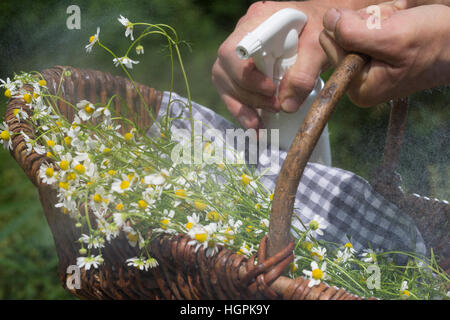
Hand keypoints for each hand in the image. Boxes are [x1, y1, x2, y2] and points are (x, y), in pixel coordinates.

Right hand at [212, 1, 333, 128]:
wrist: (323, 26)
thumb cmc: (321, 29)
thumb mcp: (319, 47)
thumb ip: (304, 74)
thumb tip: (287, 106)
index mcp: (259, 20)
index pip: (234, 50)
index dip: (246, 75)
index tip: (271, 90)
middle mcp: (242, 33)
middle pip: (225, 69)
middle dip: (249, 95)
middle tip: (276, 106)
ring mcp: (239, 51)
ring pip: (224, 82)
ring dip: (242, 106)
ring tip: (263, 121)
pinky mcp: (241, 68)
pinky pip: (230, 91)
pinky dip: (242, 110)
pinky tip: (255, 124)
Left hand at [319, 0, 449, 106]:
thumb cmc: (436, 43)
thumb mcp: (394, 38)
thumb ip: (354, 33)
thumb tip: (327, 20)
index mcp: (358, 87)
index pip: (330, 43)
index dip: (354, 28)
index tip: (383, 32)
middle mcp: (357, 79)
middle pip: (339, 33)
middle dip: (365, 22)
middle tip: (393, 25)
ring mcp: (364, 64)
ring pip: (352, 24)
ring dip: (376, 16)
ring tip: (400, 22)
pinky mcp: (373, 50)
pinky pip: (365, 23)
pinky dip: (381, 15)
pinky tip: (398, 20)